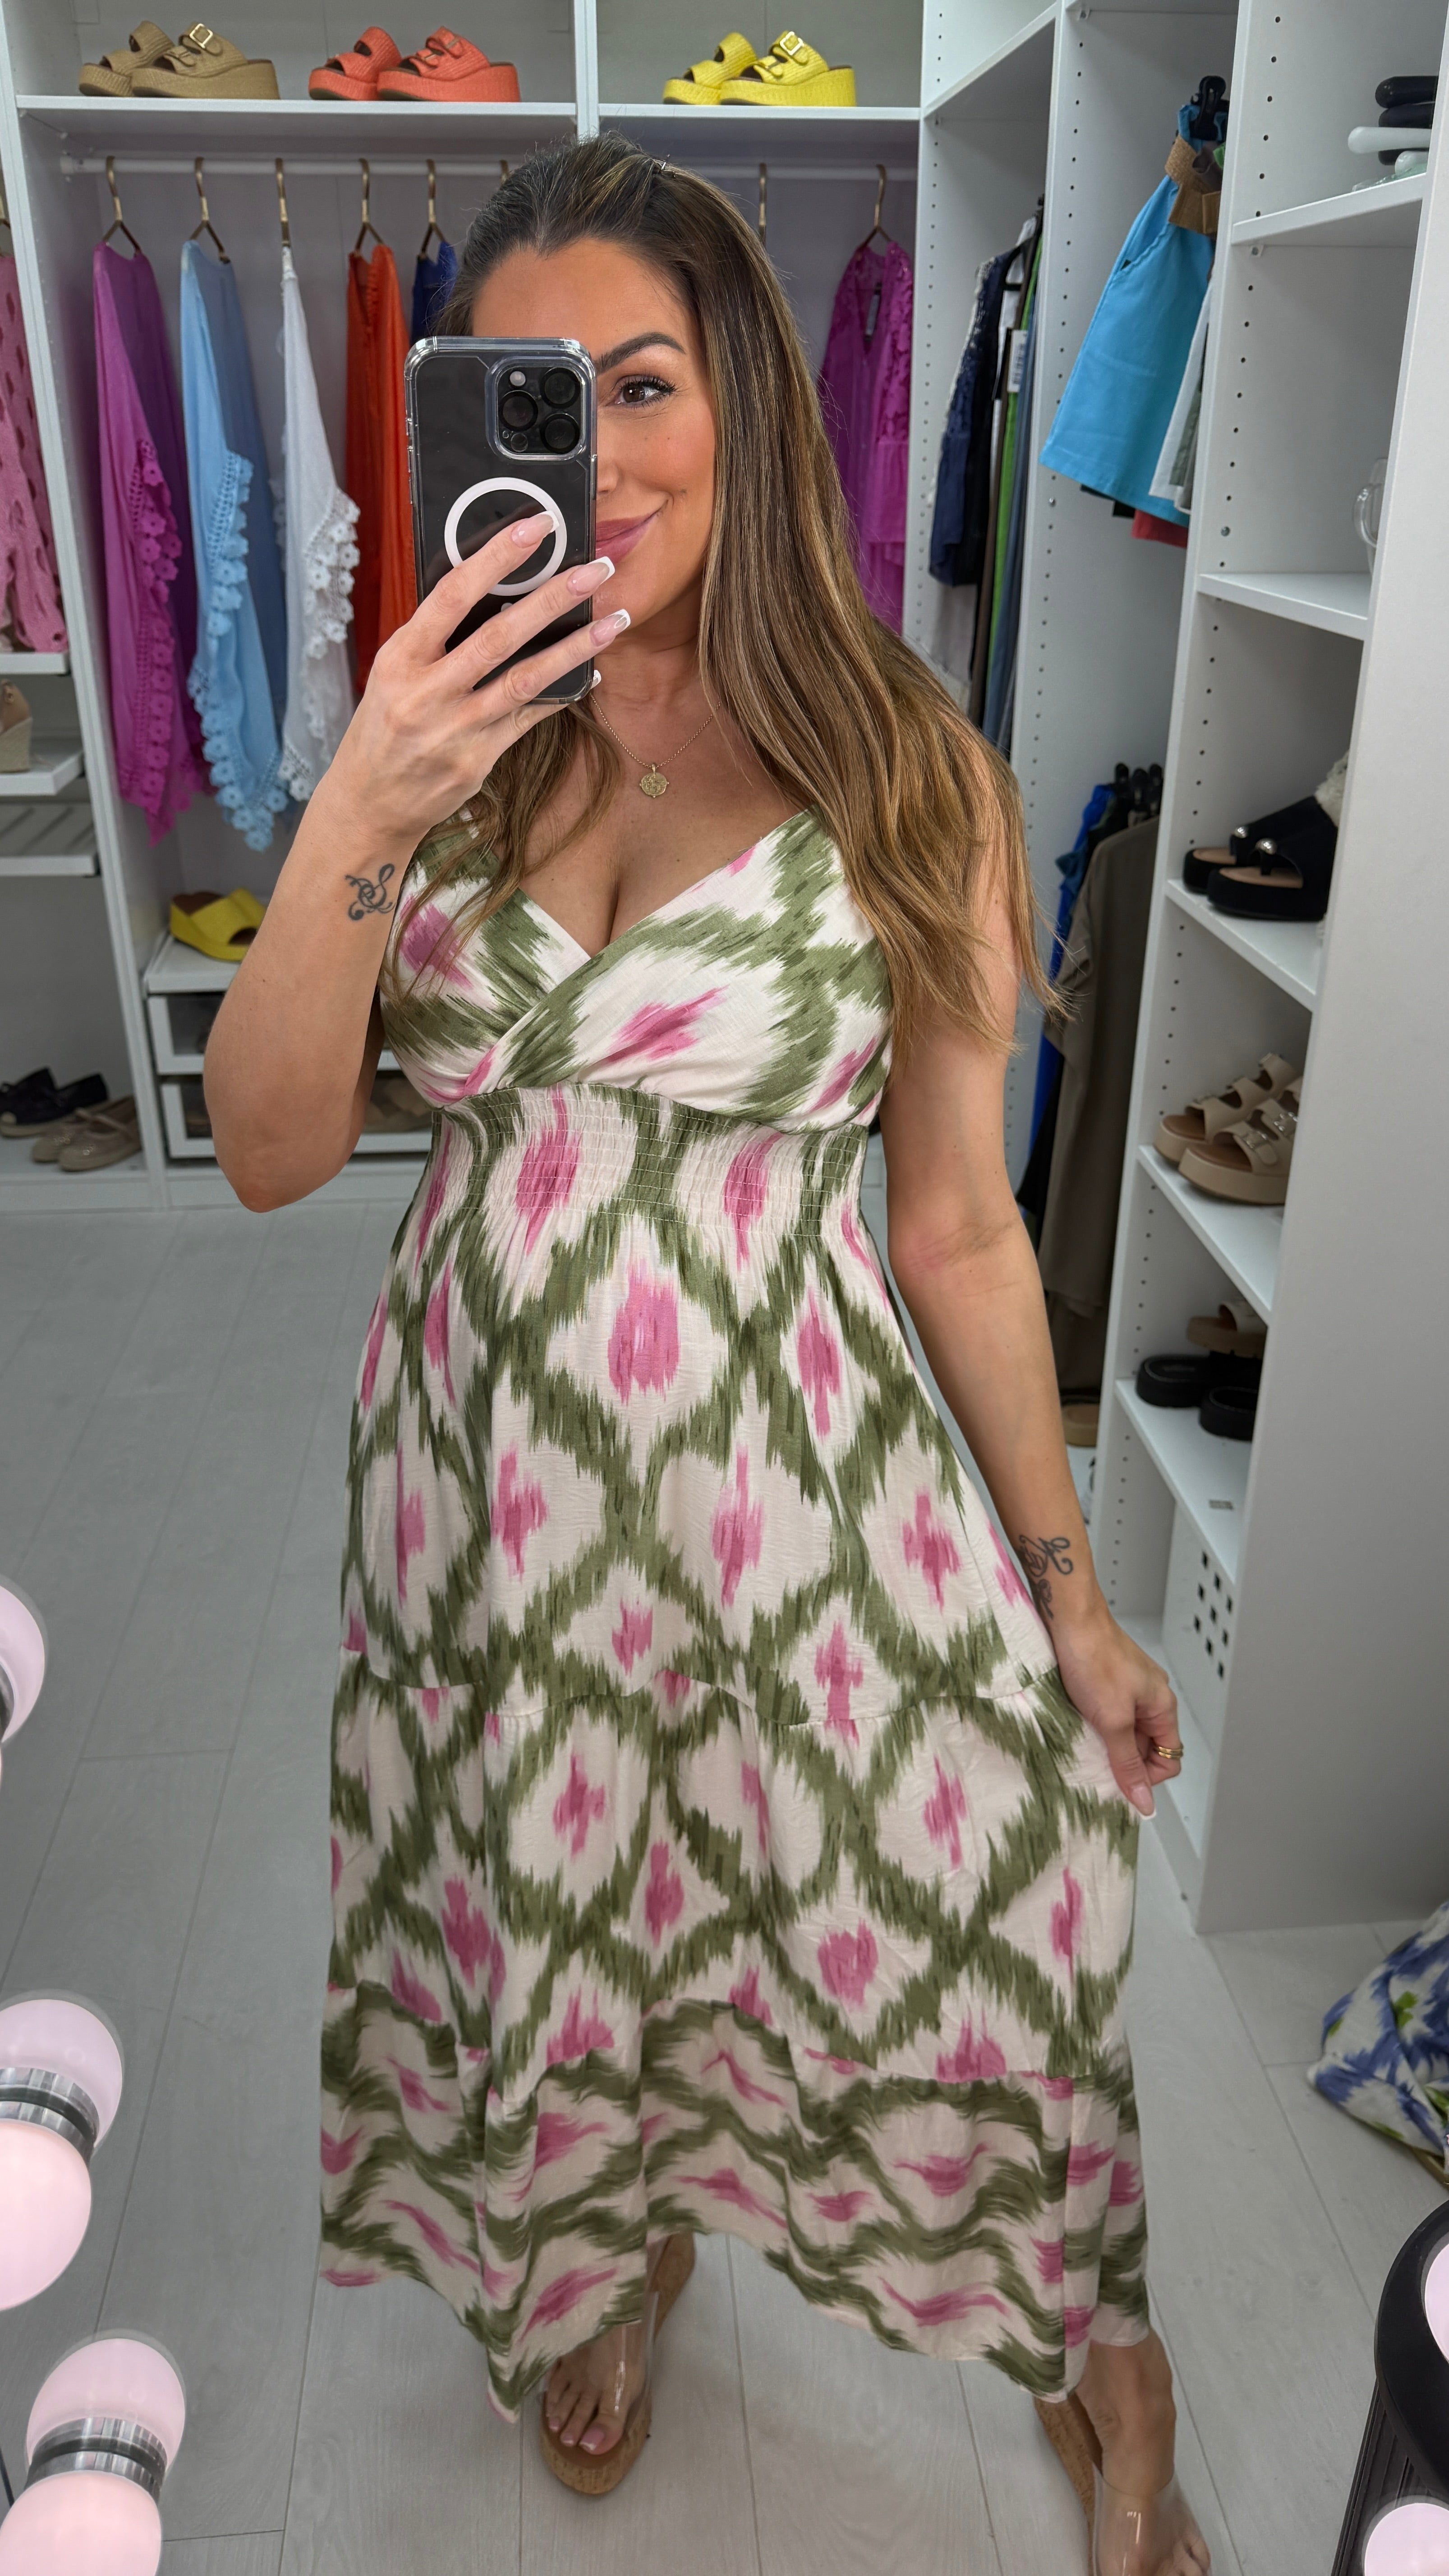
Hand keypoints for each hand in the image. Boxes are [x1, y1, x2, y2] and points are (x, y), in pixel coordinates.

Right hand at [317, 513, 624, 852]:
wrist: (369, 801)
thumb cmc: (383, 727)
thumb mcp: (392, 672)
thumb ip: (435, 637)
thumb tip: (490, 589)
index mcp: (401, 658)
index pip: (453, 595)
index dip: (496, 557)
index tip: (536, 527)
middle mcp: (428, 693)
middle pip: (499, 636)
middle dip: (552, 598)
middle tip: (596, 569)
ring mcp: (456, 730)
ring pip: (526, 680)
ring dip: (576, 647)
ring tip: (614, 619)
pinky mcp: (479, 759)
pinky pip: (531, 718)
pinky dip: (564, 693)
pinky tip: (592, 673)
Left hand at [1051, 1612, 1180, 1817]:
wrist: (1070, 1618)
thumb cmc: (1094, 1658)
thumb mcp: (1112, 1721)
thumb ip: (1127, 1762)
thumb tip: (1144, 1799)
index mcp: (1163, 1706)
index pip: (1170, 1759)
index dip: (1147, 1776)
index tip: (1121, 1782)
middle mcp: (1152, 1697)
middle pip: (1147, 1747)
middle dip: (1124, 1759)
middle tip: (1097, 1762)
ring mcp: (1131, 1688)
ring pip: (1127, 1731)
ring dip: (1108, 1742)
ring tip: (1086, 1738)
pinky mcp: (1110, 1681)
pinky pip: (1111, 1714)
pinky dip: (1097, 1724)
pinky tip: (1079, 1722)